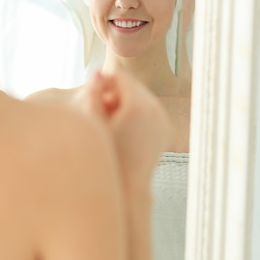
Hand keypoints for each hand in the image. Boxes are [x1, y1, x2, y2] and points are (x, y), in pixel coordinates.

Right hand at [82, 71, 170, 188]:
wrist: (127, 189)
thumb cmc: (103, 157)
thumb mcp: (93, 124)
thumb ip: (93, 94)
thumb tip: (96, 71)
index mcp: (137, 105)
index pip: (119, 75)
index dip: (103, 81)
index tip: (92, 93)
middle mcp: (155, 109)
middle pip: (132, 83)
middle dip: (116, 89)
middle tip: (99, 103)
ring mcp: (163, 119)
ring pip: (142, 95)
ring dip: (126, 99)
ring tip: (110, 115)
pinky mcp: (166, 128)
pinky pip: (150, 108)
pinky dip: (138, 110)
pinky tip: (124, 124)